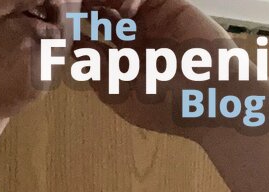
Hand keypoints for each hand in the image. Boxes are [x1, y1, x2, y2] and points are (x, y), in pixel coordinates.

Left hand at [80, 0, 240, 139]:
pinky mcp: (170, 7)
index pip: (91, 46)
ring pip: (120, 4)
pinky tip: (126, 9)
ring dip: (103, 2)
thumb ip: (96, 70)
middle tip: (68, 7)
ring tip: (88, 3)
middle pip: (102, 19)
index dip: (74, 36)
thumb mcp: (121, 93)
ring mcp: (152, 24)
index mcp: (120, 70)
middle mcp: (134, 45)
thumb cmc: (165, 104)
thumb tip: (74, 49)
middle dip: (85, 13)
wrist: (211, 95)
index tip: (57, 31)